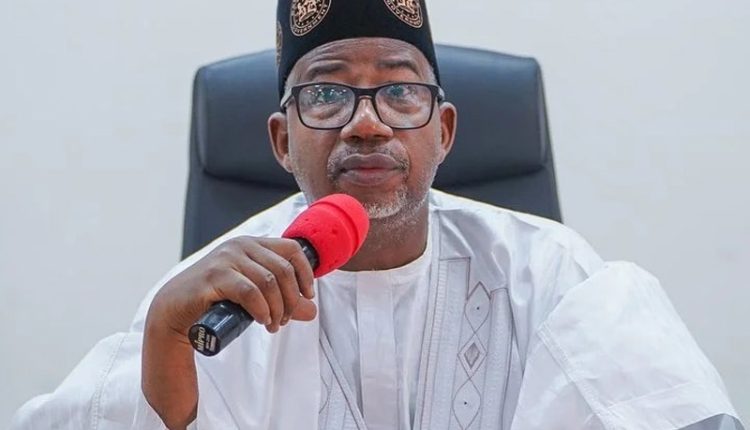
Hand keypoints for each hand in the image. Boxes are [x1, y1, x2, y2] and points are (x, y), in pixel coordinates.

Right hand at [142, 236, 316, 428]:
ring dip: (277, 308)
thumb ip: (283, 301)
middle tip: (284, 320)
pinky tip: (263, 320)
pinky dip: (261, 309)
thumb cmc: (216, 301)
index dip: (306, 273)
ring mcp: (225, 259)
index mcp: (252, 244)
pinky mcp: (213, 277)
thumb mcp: (254, 298)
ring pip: (268, 281)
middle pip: (283, 269)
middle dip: (291, 298)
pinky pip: (249, 291)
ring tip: (273, 325)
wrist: (174, 311)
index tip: (307, 297)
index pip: (292, 249)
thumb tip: (312, 311)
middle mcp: (240, 246)